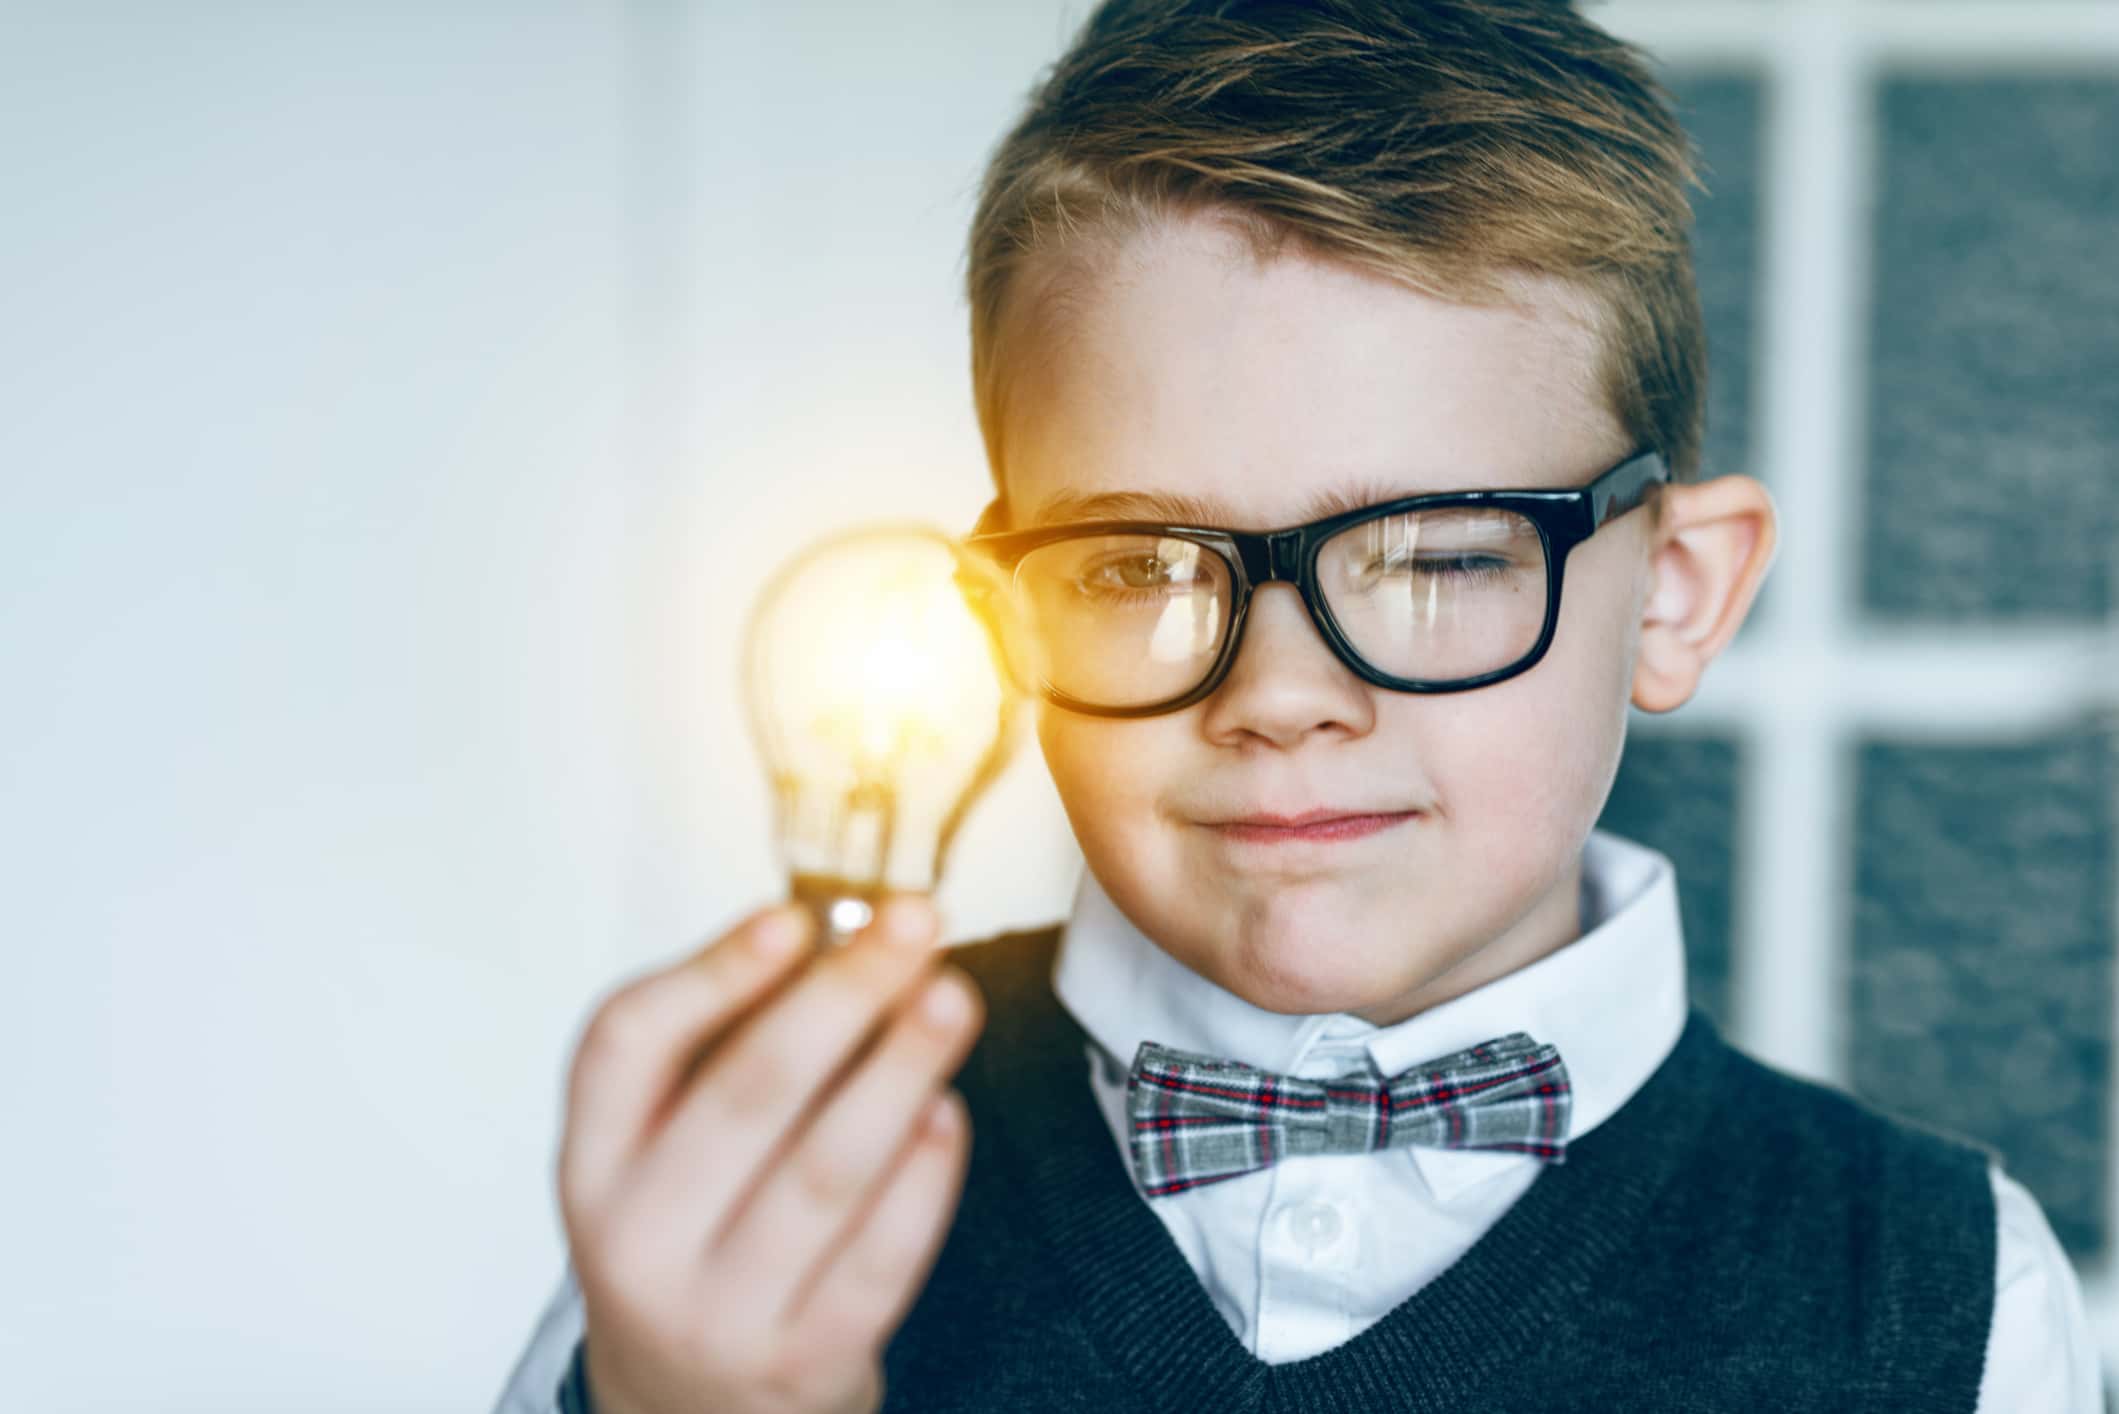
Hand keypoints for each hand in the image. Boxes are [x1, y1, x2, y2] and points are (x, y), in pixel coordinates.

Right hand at [555, 895, 981, 1413]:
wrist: (688, 1409)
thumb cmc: (696, 1237)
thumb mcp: (666, 1148)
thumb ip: (733, 1042)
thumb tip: (844, 936)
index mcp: (592, 1161)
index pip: (626, 1047)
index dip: (713, 972)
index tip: (794, 915)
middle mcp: (636, 1240)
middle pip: (745, 1095)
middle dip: (843, 995)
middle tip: (915, 923)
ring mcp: (717, 1313)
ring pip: (825, 1172)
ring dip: (901, 1069)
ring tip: (950, 999)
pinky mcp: (803, 1364)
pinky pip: (879, 1259)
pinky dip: (923, 1176)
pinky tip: (947, 1110)